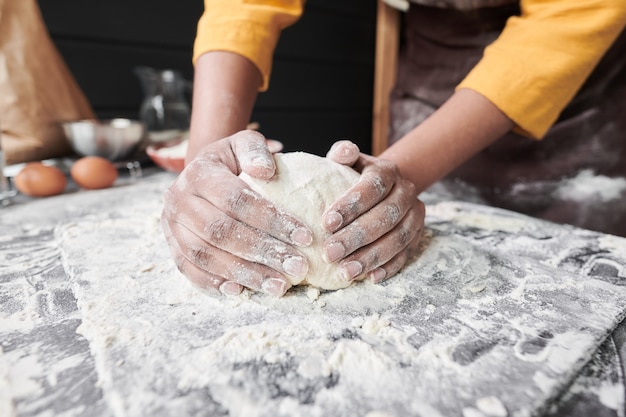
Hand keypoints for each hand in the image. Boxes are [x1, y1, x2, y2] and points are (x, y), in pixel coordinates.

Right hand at [161, 130, 312, 296]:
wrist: (200, 175)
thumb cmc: (231, 162)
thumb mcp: (243, 145)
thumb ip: (255, 150)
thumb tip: (266, 170)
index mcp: (199, 173)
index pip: (237, 200)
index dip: (272, 220)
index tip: (305, 236)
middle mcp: (180, 201)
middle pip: (222, 232)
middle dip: (264, 252)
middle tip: (298, 267)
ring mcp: (172, 227)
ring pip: (207, 256)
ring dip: (245, 274)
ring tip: (279, 286)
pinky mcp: (172, 248)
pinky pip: (190, 272)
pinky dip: (215, 284)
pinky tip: (242, 292)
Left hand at [323, 141, 425, 282]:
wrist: (385, 188)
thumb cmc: (354, 177)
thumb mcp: (348, 162)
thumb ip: (341, 155)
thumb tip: (342, 153)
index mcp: (387, 171)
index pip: (373, 186)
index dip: (351, 205)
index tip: (326, 223)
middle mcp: (406, 191)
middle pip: (386, 216)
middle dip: (356, 237)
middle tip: (330, 253)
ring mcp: (415, 215)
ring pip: (398, 238)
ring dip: (371, 257)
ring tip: (345, 272)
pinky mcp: (418, 236)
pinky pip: (406, 255)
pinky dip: (388, 267)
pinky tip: (369, 278)